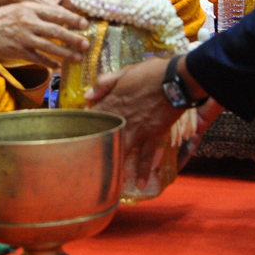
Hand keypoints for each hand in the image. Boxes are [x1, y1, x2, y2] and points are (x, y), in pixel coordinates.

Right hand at [0, 2, 90, 65]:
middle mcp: (28, 22)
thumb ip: (38, 13)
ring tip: (78, 57)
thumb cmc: (0, 18)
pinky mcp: (18, 52)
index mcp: (30, 8)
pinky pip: (39, 59)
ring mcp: (23, 38)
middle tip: (86, 43)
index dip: (73, 19)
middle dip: (74, 38)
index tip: (85, 24)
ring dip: (67, 54)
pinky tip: (58, 67)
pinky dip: (50, 64)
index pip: (57, 13)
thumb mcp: (20, 8)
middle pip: (57, 31)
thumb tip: (59, 18)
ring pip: (51, 47)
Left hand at [86, 57, 185, 191]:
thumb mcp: (125, 71)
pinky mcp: (154, 136)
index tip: (77, 135)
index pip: (93, 117)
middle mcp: (122, 120)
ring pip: (122, 149)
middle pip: (104, 137)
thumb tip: (87, 96)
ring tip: (107, 178)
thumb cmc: (151, 72)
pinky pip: (148, 156)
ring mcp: (138, 130)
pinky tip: (141, 184)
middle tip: (85, 163)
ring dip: (115, 163)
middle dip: (95, 149)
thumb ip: (105, 82)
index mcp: (113, 102)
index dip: (85, 126)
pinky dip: (145, 170)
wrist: (177, 79)